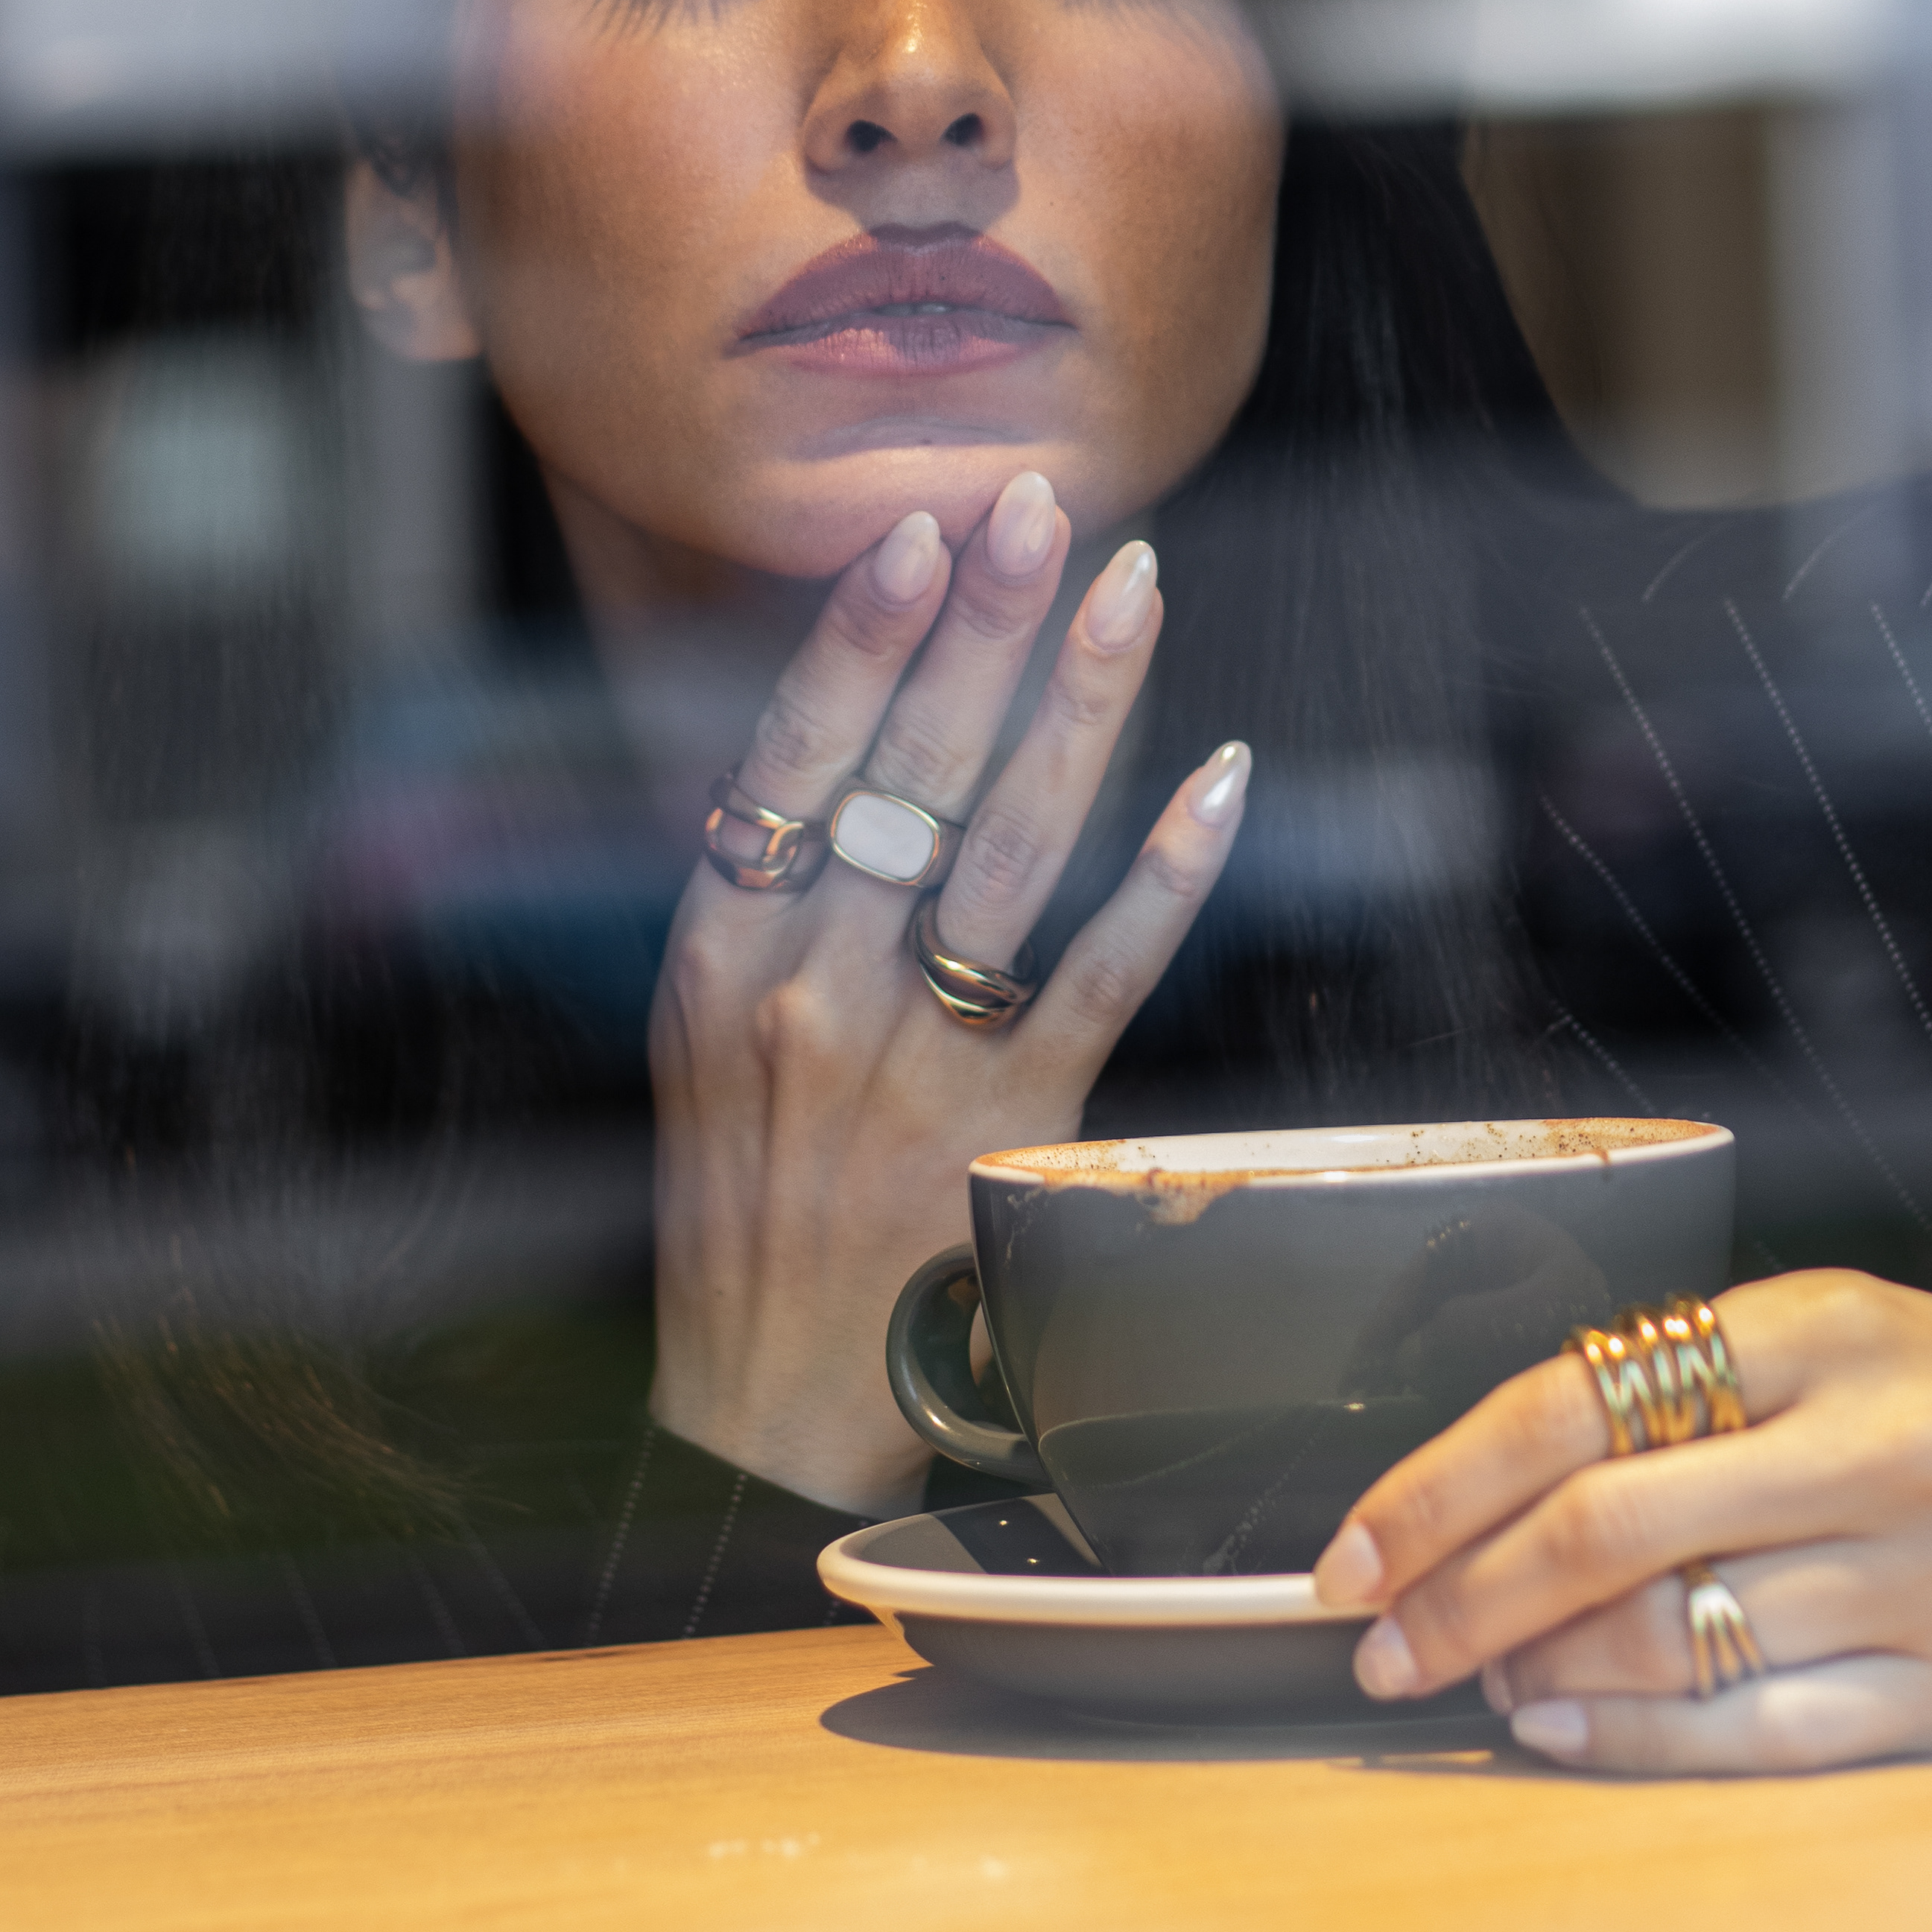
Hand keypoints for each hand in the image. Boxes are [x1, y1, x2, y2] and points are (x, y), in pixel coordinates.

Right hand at [647, 471, 1246, 1512]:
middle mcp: (804, 994)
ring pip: (1012, 846)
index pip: (789, 759)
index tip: (914, 529)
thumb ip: (769, 902)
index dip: (857, 638)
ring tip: (1135, 589)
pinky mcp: (1009, 1132)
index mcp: (714, 959)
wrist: (758, 1427)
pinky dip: (1170, 873)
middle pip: (909, 773)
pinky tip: (1227, 778)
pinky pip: (1103, 975)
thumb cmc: (742, 1209)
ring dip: (1082, 706)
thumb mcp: (704, 1043)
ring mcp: (910, 1063)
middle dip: (984, 626)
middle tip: (1040, 503)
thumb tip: (853, 736)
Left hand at [1312, 1269, 1931, 1773]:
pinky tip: (1554, 1723)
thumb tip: (1489, 1486)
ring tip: (1472, 1670)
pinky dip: (1630, 1737)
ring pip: (1668, 1636)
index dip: (1445, 1482)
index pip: (1581, 1400)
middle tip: (1380, 1634)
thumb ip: (1678, 1384)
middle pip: (1604, 1527)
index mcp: (1825, 1327)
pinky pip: (1752, 1731)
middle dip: (1459, 1592)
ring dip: (1533, 1664)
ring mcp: (1921, 1578)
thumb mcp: (1825, 1336)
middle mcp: (1877, 1447)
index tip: (1359, 1545)